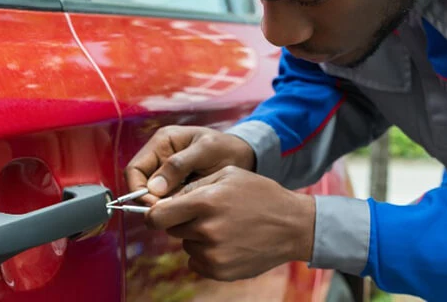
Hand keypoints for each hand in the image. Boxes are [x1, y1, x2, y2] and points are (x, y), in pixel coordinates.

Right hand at [125, 126, 255, 204]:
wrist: (245, 156)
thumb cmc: (227, 148)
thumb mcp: (207, 151)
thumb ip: (180, 165)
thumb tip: (154, 187)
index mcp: (163, 141)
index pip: (135, 169)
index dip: (139, 189)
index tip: (155, 206)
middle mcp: (159, 155)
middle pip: (140, 184)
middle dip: (151, 201)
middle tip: (170, 213)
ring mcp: (167, 171)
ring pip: (152, 195)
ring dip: (163, 205)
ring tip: (183, 210)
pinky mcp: (176, 185)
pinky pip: (166, 200)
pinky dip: (173, 206)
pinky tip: (188, 209)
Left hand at [146, 166, 315, 280]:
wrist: (292, 225)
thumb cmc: (260, 194)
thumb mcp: (229, 175)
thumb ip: (194, 185)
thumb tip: (164, 200)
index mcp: (205, 202)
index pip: (156, 216)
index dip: (154, 214)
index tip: (160, 213)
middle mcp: (206, 230)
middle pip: (172, 230)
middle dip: (183, 221)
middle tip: (207, 214)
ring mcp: (213, 254)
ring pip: (186, 245)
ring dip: (197, 237)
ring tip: (225, 226)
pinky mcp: (220, 271)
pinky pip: (197, 262)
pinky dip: (207, 254)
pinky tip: (228, 242)